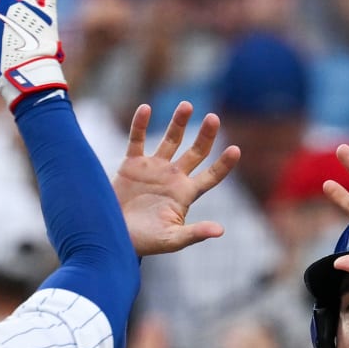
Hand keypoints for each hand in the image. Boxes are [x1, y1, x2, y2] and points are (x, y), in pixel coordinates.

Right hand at [113, 103, 240, 256]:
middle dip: (206, 135)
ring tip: (187, 105)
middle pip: (196, 152)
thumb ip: (194, 233)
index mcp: (186, 194)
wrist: (113, 237)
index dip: (223, 164)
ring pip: (170, 140)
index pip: (211, 176)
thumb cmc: (145, 242)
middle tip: (214, 118)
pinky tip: (145, 108)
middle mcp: (173, 177)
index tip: (235, 150)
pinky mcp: (132, 165)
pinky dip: (140, 124)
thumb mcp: (171, 240)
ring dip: (179, 123)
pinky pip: (137, 140)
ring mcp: (153, 168)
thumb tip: (220, 230)